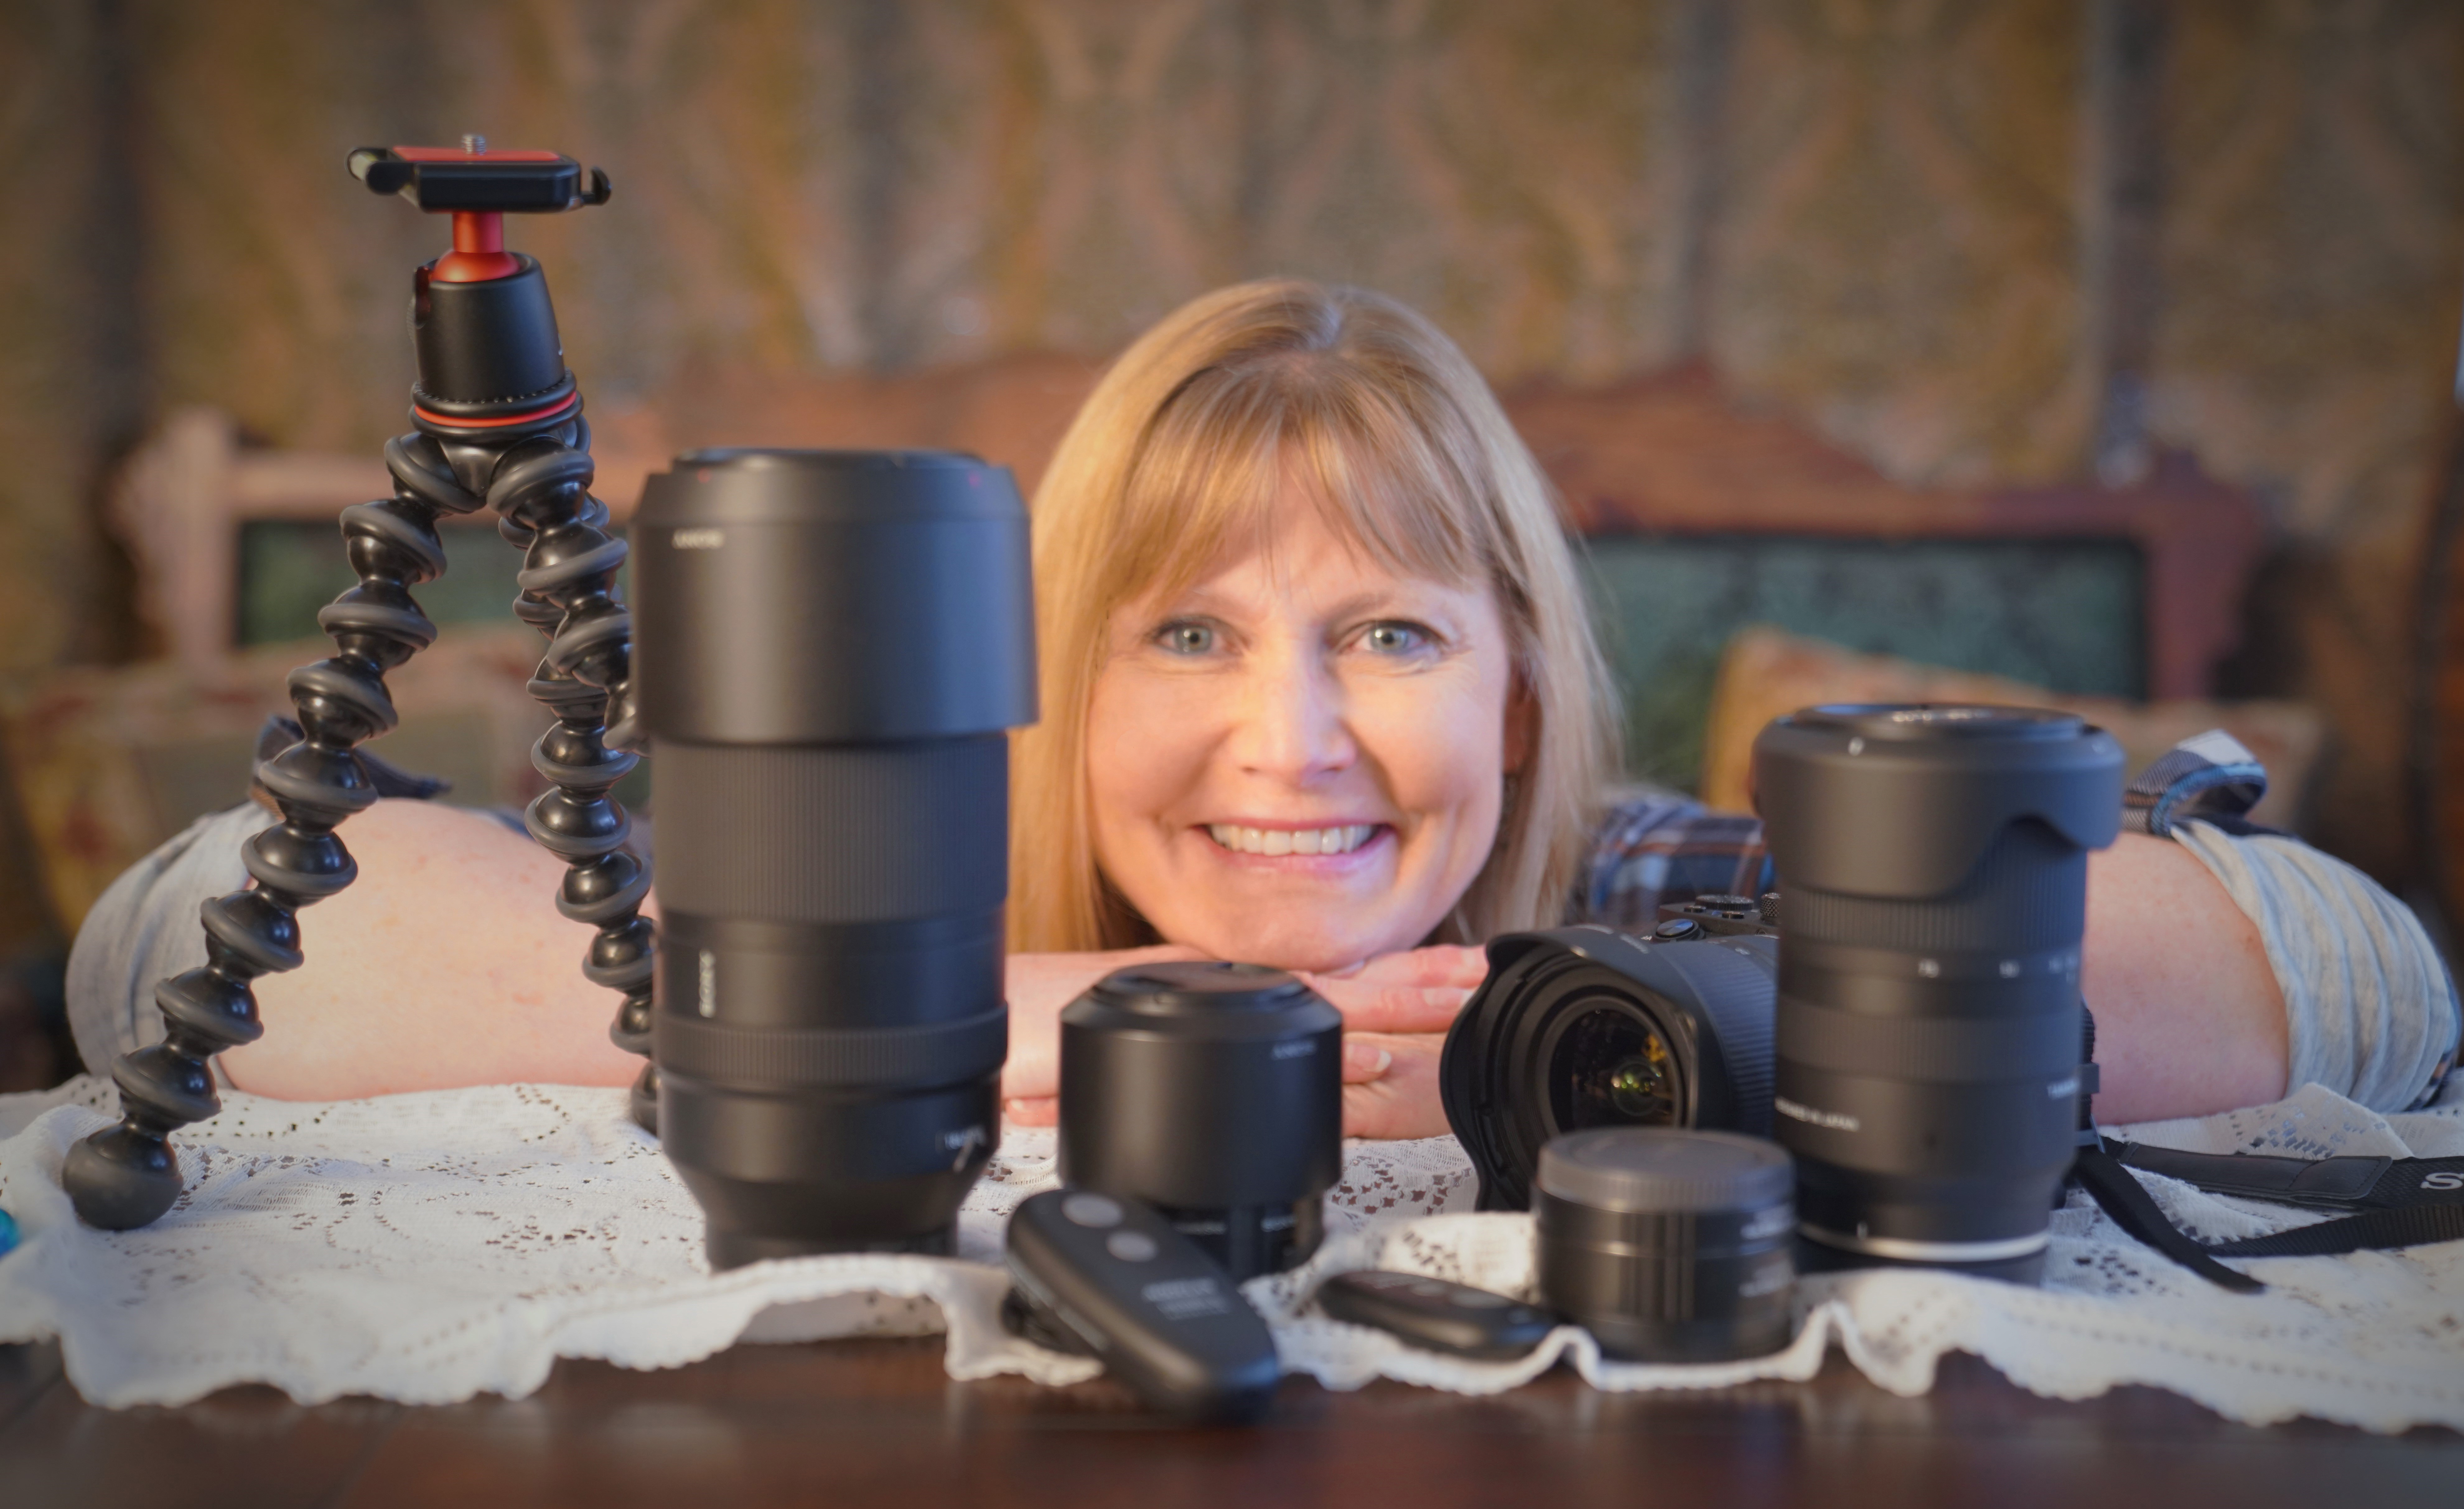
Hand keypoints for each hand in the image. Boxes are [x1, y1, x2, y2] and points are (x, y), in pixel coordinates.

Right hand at [999, 942, 1488, 1139]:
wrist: (985, 1018)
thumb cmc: (1043, 1030)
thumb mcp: (1134, 1043)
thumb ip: (1185, 1053)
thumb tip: (1231, 1078)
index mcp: (1220, 991)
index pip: (1324, 984)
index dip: (1391, 977)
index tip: (1450, 972)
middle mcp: (1226, 990)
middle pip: (1344, 985)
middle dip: (1418, 982)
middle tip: (1484, 977)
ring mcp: (1211, 1005)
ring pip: (1327, 1008)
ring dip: (1397, 1006)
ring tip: (1460, 1004)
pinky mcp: (1190, 1030)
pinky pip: (1271, 1046)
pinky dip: (1330, 1052)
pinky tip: (1374, 1057)